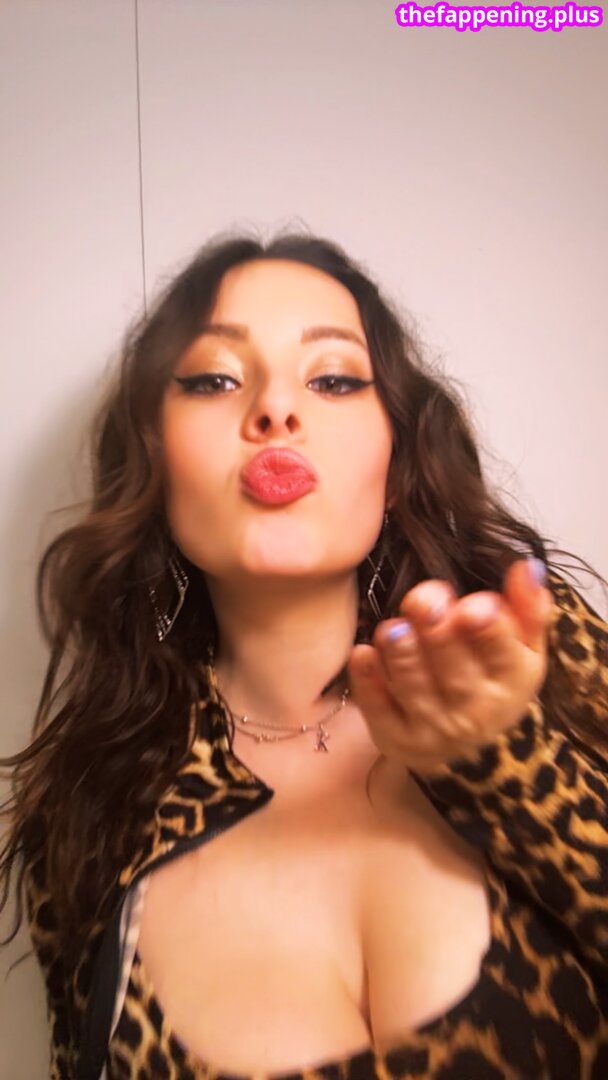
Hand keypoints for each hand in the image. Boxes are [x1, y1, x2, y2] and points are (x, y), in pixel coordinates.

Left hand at [348, 558, 553, 772]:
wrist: (464, 739)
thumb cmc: (491, 673)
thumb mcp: (521, 643)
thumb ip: (526, 605)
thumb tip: (528, 566)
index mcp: (512, 680)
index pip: (503, 654)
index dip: (489, 631)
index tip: (472, 606)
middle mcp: (477, 711)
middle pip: (457, 675)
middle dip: (439, 636)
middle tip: (422, 601)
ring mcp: (436, 729)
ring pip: (416, 691)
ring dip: (402, 657)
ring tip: (392, 628)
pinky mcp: (397, 738)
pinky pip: (381, 712)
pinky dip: (369, 684)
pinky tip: (362, 653)